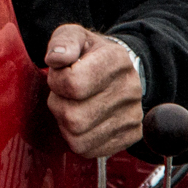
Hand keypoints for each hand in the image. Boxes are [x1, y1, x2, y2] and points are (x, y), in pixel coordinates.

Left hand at [43, 25, 144, 157]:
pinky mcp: (130, 136)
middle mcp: (130, 89)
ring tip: (73, 106)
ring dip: (65, 124)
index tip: (60, 74)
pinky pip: (88, 150)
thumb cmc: (90, 54)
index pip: (73, 83)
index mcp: (116, 60)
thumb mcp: (75, 36)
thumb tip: (55, 58)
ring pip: (78, 137)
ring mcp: (132, 115)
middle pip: (73, 116)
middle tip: (64, 94)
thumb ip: (62, 41)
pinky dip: (76, 138)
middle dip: (58, 105)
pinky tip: (82, 120)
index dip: (56, 81)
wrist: (120, 72)